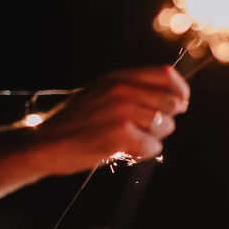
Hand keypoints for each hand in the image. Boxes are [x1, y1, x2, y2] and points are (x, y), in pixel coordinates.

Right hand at [32, 66, 189, 173]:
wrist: (46, 142)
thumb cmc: (76, 122)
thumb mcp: (101, 93)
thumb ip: (132, 91)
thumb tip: (175, 100)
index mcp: (118, 77)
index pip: (166, 74)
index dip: (180, 90)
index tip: (182, 103)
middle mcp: (122, 90)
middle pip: (171, 103)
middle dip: (166, 121)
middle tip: (145, 130)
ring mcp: (123, 111)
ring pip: (165, 127)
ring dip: (153, 138)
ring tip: (129, 141)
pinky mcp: (122, 134)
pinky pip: (153, 147)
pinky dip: (143, 153)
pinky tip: (124, 151)